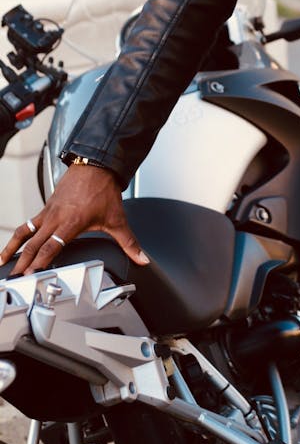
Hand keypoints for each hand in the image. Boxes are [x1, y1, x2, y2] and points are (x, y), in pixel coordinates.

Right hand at [0, 164, 149, 275]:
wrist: (96, 165)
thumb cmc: (104, 190)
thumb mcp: (118, 219)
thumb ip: (129, 242)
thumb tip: (142, 258)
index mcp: (71, 223)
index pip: (51, 247)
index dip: (40, 262)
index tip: (30, 274)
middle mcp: (56, 218)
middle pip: (34, 243)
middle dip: (22, 262)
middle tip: (13, 278)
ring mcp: (48, 212)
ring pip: (25, 232)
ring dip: (13, 248)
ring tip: (2, 263)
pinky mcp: (46, 207)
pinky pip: (28, 223)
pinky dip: (19, 235)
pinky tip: (13, 245)